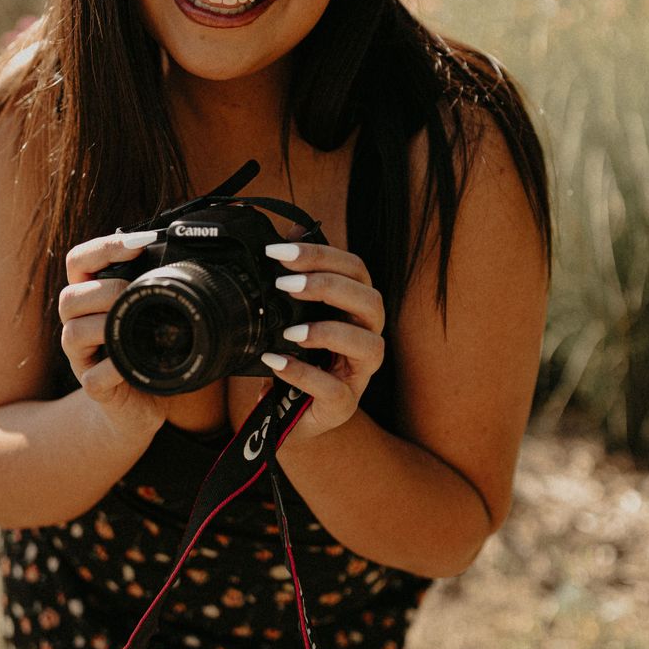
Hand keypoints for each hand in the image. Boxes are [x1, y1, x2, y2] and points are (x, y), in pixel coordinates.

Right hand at [59, 231, 167, 436]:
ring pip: (73, 332)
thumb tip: (194, 257)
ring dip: (104, 326)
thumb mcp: (157, 313)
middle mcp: (79, 323)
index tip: (140, 244)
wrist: (146, 403)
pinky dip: (113, 370)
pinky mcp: (92, 386)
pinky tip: (131, 366)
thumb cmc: (151, 350)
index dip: (103, 248)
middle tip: (134, 292)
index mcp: (93, 297)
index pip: (80, 261)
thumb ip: (160, 287)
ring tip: (133, 327)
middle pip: (70, 296)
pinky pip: (92, 376)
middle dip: (104, 290)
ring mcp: (82, 356)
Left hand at [260, 238, 385, 444]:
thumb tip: (288, 233)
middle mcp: (365, 336)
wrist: (283, 416)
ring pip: (369, 345)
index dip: (321, 255)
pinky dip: (305, 374)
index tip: (279, 251)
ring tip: (290, 332)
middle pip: (371, 301)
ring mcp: (358, 373)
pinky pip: (334, 390)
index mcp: (354, 308)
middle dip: (329, 286)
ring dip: (329, 332)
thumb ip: (292, 281)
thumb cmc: (293, 357)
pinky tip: (277, 362)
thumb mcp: (288, 316)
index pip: (354, 270)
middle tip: (285, 284)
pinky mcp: (343, 405)